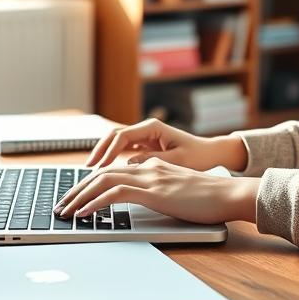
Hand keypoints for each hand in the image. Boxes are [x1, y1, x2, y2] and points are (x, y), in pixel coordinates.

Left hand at [55, 157, 259, 223]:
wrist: (229, 194)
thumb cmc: (209, 198)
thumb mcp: (178, 192)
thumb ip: (159, 191)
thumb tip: (141, 200)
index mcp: (153, 166)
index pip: (113, 171)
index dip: (90, 183)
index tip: (76, 197)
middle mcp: (148, 167)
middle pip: (101, 173)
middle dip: (76, 190)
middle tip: (61, 206)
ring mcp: (150, 177)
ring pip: (103, 180)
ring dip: (79, 196)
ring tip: (65, 211)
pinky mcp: (153, 191)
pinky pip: (115, 194)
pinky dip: (95, 203)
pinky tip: (84, 213)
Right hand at [85, 118, 246, 170]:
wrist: (212, 153)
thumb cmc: (198, 156)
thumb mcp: (177, 160)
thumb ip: (153, 161)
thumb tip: (128, 163)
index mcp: (153, 127)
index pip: (122, 136)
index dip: (107, 151)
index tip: (98, 166)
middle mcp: (146, 129)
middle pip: (113, 136)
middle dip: (99, 151)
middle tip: (87, 168)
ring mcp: (144, 137)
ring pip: (116, 143)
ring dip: (103, 155)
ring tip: (91, 172)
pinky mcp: (145, 146)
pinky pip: (122, 150)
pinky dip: (112, 159)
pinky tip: (104, 172)